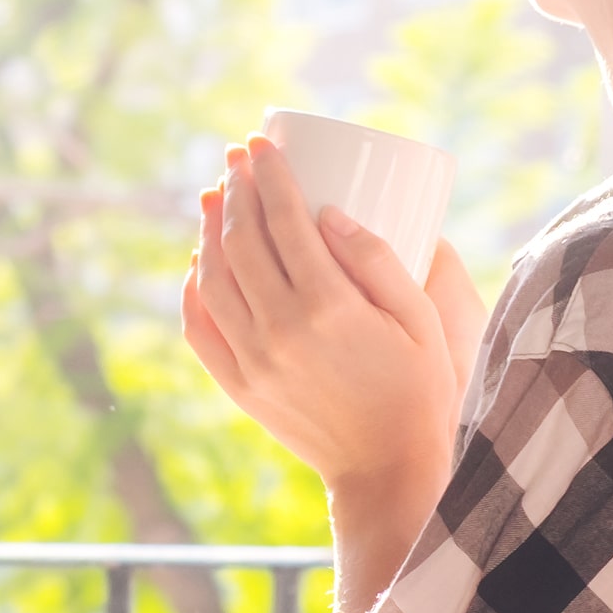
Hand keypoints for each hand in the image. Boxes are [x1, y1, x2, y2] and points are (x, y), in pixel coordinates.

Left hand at [182, 136, 470, 516]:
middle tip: (236, 158)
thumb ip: (378, 261)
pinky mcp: (239, 385)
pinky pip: (198, 327)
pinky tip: (198, 261)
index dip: (270, 175)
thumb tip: (329, 212)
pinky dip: (192, 287)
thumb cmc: (417, 388)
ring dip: (207, 230)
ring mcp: (252, 360)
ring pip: (212, 279)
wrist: (386, 468)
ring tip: (213, 197)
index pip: (285, 221)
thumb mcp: (419, 319)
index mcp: (329, 308)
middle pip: (241, 241)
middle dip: (235, 189)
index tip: (262, 144)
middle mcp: (281, 330)